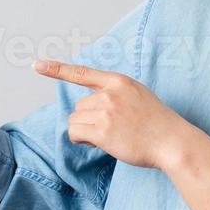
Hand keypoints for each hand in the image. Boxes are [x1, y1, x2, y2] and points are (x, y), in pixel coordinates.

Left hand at [33, 58, 195, 170]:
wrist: (172, 141)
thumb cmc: (157, 123)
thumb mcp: (138, 95)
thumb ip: (114, 94)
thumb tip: (87, 107)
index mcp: (118, 81)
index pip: (82, 73)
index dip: (57, 69)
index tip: (37, 65)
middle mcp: (109, 93)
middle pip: (78, 106)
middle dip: (89, 120)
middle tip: (114, 129)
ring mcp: (105, 111)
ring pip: (75, 120)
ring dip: (86, 131)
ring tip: (112, 136)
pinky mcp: (102, 130)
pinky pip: (75, 133)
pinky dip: (82, 141)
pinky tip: (101, 144)